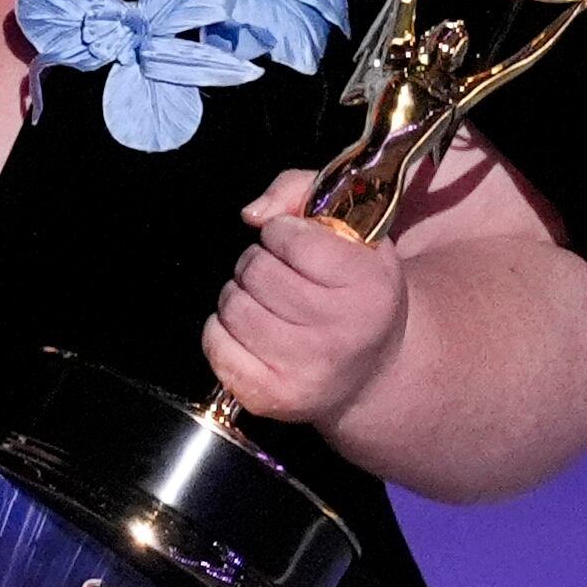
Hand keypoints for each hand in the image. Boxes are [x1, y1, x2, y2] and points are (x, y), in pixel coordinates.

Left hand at [201, 169, 410, 424]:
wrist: (371, 372)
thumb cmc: (354, 290)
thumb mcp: (350, 229)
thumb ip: (300, 190)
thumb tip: (253, 214)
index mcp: (368, 285)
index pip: (290, 237)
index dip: (283, 232)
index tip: (295, 244)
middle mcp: (340, 332)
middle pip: (256, 271)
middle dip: (259, 262)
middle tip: (279, 274)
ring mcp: (304, 369)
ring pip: (232, 304)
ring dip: (239, 294)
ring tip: (267, 303)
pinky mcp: (271, 396)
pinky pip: (215, 342)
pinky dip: (222, 329)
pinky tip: (252, 330)